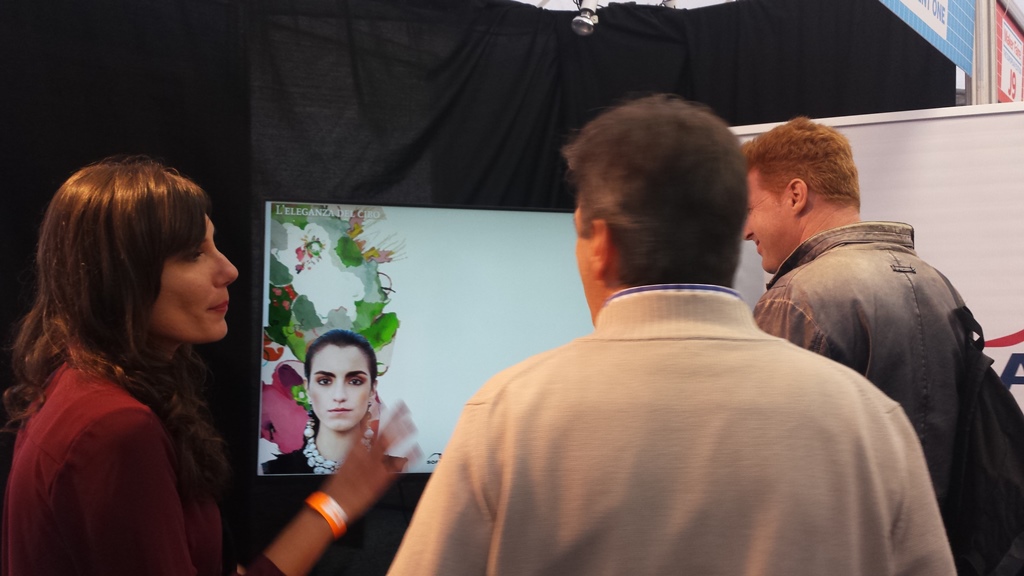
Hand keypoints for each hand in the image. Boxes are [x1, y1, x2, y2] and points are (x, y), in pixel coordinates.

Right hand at [319, 401, 419, 520]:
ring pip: (392, 446)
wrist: (334, 504)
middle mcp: (367, 456)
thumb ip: (356, 449)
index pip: (369, 429)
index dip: (378, 415)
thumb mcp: (345, 463)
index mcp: (356, 451)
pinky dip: (408, 457)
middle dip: (394, 419)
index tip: (384, 404)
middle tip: (403, 407)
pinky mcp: (382, 480)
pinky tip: (415, 449)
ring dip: (403, 434)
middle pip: (384, 433)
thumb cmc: (339, 486)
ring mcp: (376, 467)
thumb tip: (363, 436)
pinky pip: (398, 466)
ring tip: (411, 424)